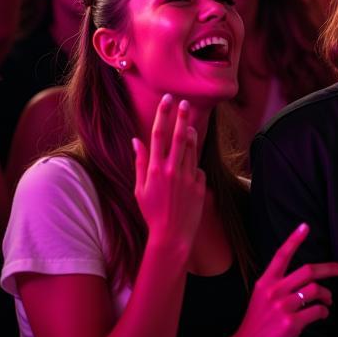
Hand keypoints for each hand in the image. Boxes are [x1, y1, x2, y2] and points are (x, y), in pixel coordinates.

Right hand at [132, 96, 204, 256]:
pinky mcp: (201, 185)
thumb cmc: (151, 213)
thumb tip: (136, 140)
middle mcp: (173, 170)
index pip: (158, 135)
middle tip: (186, 102)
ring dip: (190, 135)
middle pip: (179, 136)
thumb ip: (140, 163)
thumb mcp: (139, 189)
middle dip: (182, 117)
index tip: (167, 100)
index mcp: (155, 170)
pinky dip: (193, 165)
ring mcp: (188, 177)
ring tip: (188, 128)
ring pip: (192, 148)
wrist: (172, 236)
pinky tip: (187, 175)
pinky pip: (198, 167)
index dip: (163, 115)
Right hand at [232, 223, 337, 336]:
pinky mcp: (291, 323)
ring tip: (328, 300)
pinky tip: (322, 314)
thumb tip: (305, 281)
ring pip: (315, 290)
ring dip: (327, 294)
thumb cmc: (256, 325)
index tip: (306, 226)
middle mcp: (274, 291)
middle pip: (309, 270)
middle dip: (331, 268)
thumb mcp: (260, 298)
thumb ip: (278, 286)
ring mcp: (283, 307)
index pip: (281, 255)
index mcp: (265, 282)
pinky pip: (316, 311)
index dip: (294, 239)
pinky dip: (323, 312)